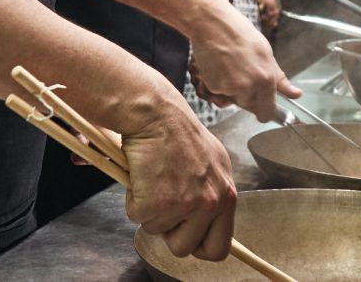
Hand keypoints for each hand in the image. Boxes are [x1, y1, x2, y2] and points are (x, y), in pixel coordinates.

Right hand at [122, 99, 237, 259]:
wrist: (156, 113)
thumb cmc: (177, 132)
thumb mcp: (211, 163)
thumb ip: (211, 192)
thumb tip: (203, 221)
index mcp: (227, 194)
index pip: (220, 246)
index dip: (199, 247)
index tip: (186, 237)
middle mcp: (211, 202)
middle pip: (186, 248)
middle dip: (168, 232)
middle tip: (162, 205)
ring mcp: (186, 204)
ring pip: (157, 231)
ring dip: (150, 211)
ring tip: (153, 180)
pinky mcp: (158, 202)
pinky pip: (137, 217)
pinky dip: (133, 200)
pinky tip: (141, 175)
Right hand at [185, 0, 301, 121]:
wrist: (214, 25)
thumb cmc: (240, 35)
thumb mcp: (267, 54)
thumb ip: (280, 79)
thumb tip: (296, 94)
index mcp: (266, 80)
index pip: (266, 113)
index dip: (265, 111)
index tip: (264, 108)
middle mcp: (248, 88)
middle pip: (249, 106)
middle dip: (248, 96)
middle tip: (244, 73)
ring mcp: (230, 89)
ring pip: (233, 99)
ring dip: (233, 90)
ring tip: (231, 66)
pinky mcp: (214, 87)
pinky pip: (219, 93)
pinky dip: (219, 83)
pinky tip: (220, 66)